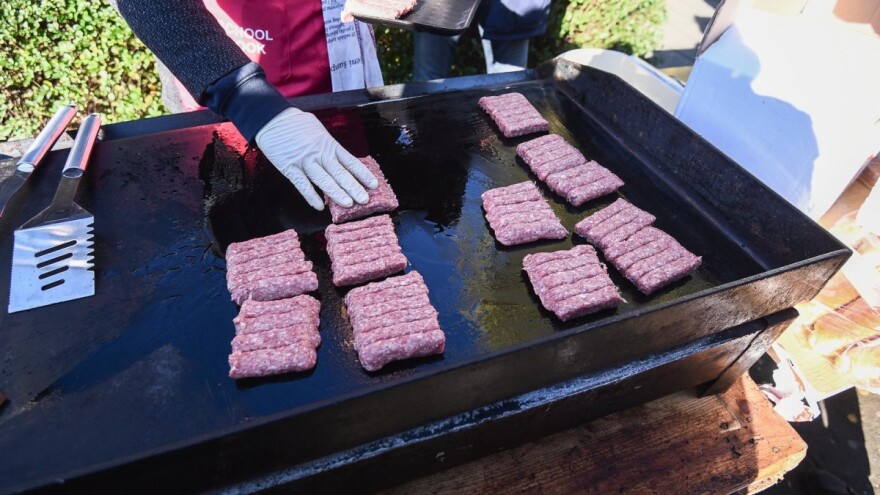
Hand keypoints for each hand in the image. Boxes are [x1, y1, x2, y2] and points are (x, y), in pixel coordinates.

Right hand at [255, 107, 377, 209]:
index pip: (350, 162)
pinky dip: (311, 196)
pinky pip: (302, 184)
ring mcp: (305, 161)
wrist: (272, 119)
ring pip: (324, 180)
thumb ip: (328, 144)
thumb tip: (339, 157)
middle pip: (340, 173)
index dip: (362, 174)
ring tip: (349, 204)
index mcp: (329, 144)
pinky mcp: (290, 167)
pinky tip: (320, 206)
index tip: (373, 185)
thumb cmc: (296, 123)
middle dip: (354, 187)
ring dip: (337, 193)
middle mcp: (320, 154)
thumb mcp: (318, 129)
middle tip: (365, 200)